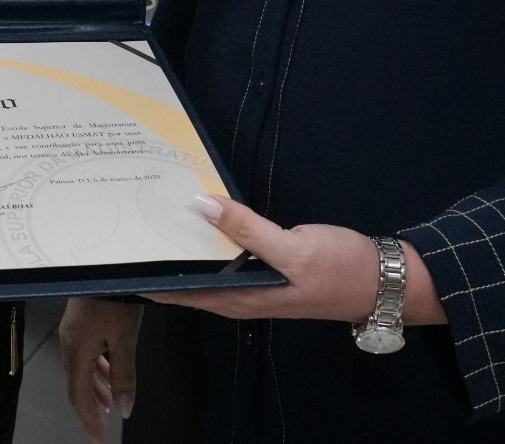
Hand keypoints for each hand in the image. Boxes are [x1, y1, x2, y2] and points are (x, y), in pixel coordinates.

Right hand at [59, 296, 142, 439]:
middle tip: (102, 428)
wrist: (106, 265)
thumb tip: (124, 409)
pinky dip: (94, 371)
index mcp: (77, 352)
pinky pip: (83, 356)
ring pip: (79, 371)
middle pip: (75, 386)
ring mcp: (71, 333)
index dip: (89, 420)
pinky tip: (107, 372)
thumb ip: (124, 375)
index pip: (80, 396)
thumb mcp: (125, 340)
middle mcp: (68, 345)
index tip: (99, 438)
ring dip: (94, 389)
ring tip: (110, 403)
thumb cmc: (116, 299)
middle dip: (90, 408)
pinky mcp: (77, 324)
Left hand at [146, 196, 442, 325]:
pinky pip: (227, 258)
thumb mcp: (294, 247)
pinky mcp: (268, 270)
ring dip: (182, 249)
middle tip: (126, 227)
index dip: (148, 280)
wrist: (388, 280)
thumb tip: (201, 206)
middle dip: (159, 261)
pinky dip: (210, 240)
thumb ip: (248, 229)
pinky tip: (200, 219)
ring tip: (151, 219)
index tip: (116, 260)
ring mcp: (255, 284)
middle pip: (189, 281)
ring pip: (207, 268)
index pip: (181, 294)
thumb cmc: (341, 269)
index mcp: (242, 299)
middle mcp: (242, 296)